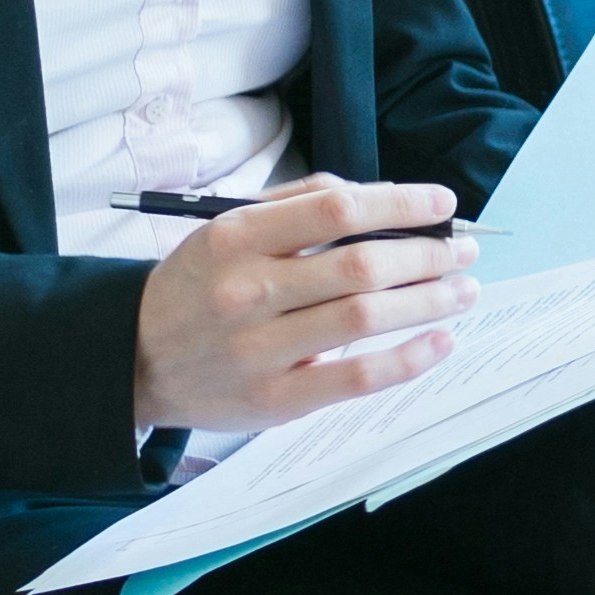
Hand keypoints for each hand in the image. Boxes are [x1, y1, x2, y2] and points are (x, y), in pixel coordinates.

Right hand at [132, 178, 467, 431]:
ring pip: (365, 317)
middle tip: (462, 251)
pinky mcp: (273, 399)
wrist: (132, 358)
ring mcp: (259, 348)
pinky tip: (439, 342)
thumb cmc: (196, 288)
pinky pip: (354, 377)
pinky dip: (407, 359)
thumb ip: (293, 205)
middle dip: (427, 254)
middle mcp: (247, 290)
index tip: (442, 203)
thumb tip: (372, 195)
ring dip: (428, 300)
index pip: (336, 209)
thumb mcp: (224, 230)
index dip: (400, 203)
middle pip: (361, 265)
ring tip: (461, 290)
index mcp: (235, 236)